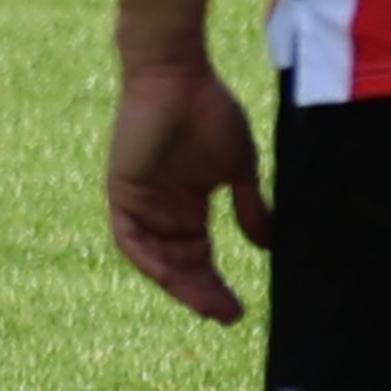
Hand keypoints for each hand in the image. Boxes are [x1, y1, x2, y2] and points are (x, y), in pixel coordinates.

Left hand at [102, 45, 266, 325]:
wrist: (179, 75)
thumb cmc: (210, 111)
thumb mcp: (237, 167)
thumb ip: (249, 206)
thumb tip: (268, 247)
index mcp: (188, 205)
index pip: (198, 257)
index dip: (216, 284)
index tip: (239, 309)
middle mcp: (162, 210)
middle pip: (179, 264)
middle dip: (201, 292)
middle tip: (228, 316)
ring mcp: (141, 202)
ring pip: (156, 258)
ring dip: (180, 284)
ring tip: (209, 305)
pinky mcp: (122, 191)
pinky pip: (130, 239)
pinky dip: (150, 260)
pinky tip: (173, 279)